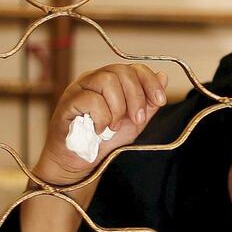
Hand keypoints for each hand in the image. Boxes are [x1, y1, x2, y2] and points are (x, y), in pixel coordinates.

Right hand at [34, 64, 168, 184]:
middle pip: (121, 71)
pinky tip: (100, 130)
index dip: (150, 81)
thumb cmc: (105, 140)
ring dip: (117, 108)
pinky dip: (101, 118)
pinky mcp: (68, 102)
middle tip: (136, 120)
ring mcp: (79, 88)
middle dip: (136, 97)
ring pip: (107, 80)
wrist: (81, 163)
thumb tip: (163, 76)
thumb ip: (148, 102)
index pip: (133, 68)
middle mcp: (94, 79)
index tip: (160, 101)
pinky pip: (90, 99)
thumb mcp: (134, 122)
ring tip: (114, 126)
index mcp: (111, 81)